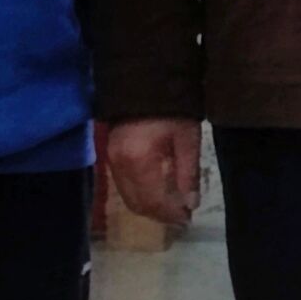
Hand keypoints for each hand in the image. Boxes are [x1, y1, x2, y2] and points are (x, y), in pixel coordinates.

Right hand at [98, 116, 202, 230]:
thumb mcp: (188, 138)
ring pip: (127, 197)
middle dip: (158, 214)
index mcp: (138, 161)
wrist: (145, 79)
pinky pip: (123, 185)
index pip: (152, 201)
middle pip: (136, 203)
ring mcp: (110, 160)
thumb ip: (189, 173)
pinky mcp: (109, 155)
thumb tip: (191, 204)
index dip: (169, 214)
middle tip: (180, 217)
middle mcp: (118, 165)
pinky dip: (139, 194)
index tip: (187, 220)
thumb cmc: (173, 108)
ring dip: (148, 206)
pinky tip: (157, 192)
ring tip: (171, 207)